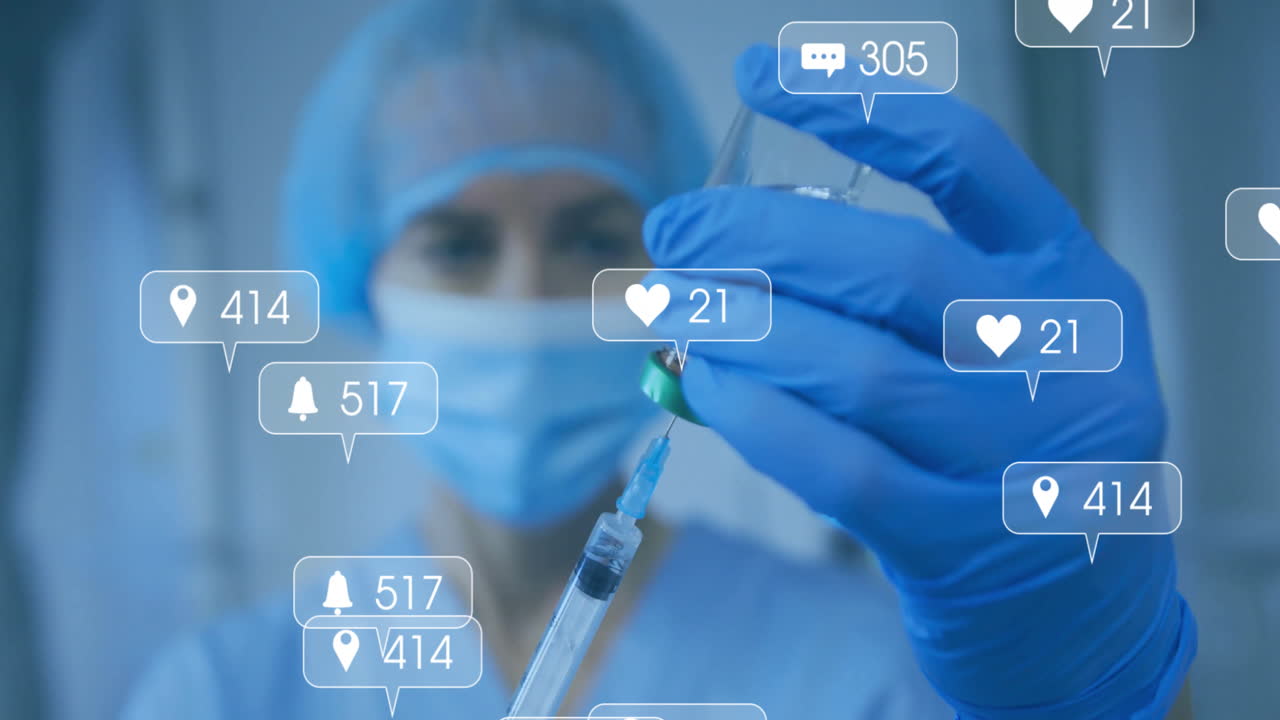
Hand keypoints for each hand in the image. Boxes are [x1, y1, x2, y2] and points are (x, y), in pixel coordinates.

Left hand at [643, 45, 1195, 718]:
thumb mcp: (1002, 341)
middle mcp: (1063, 355)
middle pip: (891, 266)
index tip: (763, 74)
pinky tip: (710, 388)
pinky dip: (756, 417)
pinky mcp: (960, 537)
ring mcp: (1019, 454)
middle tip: (676, 228)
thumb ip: (902, 290)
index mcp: (1071, 275)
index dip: (857, 106)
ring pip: (854, 368)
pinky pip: (834, 462)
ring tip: (676, 305)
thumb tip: (733, 243)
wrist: (1075, 602)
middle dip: (757, 238)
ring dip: (740, 330)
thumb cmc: (1012, 440)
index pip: (967, 159)